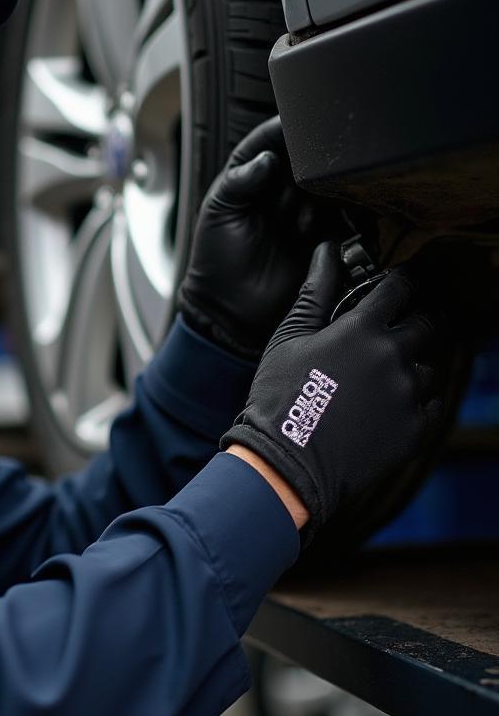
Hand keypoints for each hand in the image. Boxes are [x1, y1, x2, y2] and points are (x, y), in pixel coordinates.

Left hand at [177, 116, 331, 358]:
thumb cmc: (217, 262)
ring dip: (319, 194)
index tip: (294, 123)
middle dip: (308, 162)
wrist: (232, 312)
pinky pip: (346, 215)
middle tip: (307, 173)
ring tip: (298, 221)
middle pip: (306, 158)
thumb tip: (267, 157)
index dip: (282, 130)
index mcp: (251, 178)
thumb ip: (238, 182)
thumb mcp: (218, 216)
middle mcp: (282, 190)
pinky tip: (318, 230)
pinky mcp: (328, 235)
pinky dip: (339, 215)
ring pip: (328, 183)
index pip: (270, 142)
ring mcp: (307, 211)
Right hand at [220, 243, 448, 544]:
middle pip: (431, 323)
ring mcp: (409, 394)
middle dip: (422, 318)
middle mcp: (394, 356)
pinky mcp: (417, 428)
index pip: (401, 287)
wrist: (287, 464)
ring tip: (391, 372)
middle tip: (407, 324)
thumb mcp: (288, 340)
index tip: (403, 284)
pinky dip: (420, 398)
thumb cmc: (280, 397)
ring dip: (419, 362)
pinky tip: (392, 402)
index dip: (405, 281)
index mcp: (361, 329)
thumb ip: (314, 293)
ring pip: (434, 365)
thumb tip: (326, 251)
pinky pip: (434, 403)